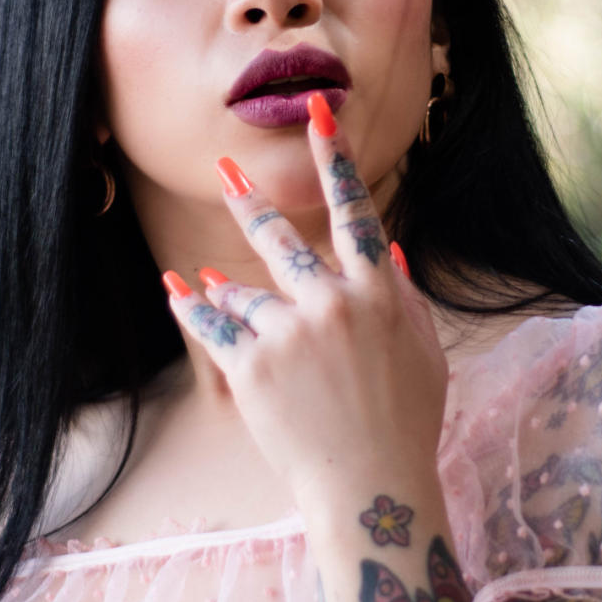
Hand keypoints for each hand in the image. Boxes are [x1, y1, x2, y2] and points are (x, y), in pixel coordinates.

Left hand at [161, 94, 448, 502]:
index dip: (334, 158)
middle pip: (284, 239)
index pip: (355, 211)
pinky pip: (213, 326)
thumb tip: (386, 247)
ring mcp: (289, 336)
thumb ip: (404, 296)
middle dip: (252, 201)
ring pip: (245, 293)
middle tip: (224, 169)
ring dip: (234, 297)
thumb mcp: (424, 354)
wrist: (371, 489)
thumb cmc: (406, 424)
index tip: (316, 112)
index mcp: (379, 294)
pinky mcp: (252, 369)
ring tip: (224, 302)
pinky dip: (193, 308)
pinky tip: (177, 289)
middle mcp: (333, 304)